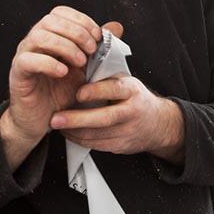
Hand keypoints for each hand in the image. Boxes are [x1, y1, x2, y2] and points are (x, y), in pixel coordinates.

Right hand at [0, 6, 122, 168]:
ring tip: (80, 61)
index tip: (98, 36)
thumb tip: (117, 26)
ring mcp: (24, 56)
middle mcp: (34, 42)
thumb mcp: (87, 67)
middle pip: (50, 20)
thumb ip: (100, 47)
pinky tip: (64, 73)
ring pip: (38, 36)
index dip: (81, 20)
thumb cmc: (63, 91)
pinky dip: (49, 63)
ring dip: (64, 46)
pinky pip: (28, 60)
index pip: (60, 12)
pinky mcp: (18, 74)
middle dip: (76, 32)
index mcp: (49, 35)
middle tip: (92, 50)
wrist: (45, 119)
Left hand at [51, 75, 184, 162]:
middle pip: (104, 118)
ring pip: (96, 135)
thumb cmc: (135, 98)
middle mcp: (132, 112)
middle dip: (77, 119)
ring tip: (56, 123)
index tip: (78, 93)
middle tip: (55, 119)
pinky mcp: (120, 146)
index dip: (96, 92)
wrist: (158, 123)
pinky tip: (67, 132)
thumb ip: (105, 78)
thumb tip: (78, 68)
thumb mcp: (126, 82)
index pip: (114, 90)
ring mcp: (127, 131)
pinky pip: (95, 145)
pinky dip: (78, 139)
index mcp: (132, 91)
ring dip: (72, 131)